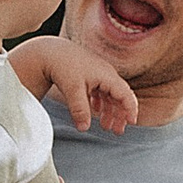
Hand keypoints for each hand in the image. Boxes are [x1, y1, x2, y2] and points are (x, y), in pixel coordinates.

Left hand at [8, 35, 136, 132]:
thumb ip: (80, 110)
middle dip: (121, 114)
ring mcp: (99, 74)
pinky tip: (95, 110)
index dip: (130, 109)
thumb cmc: (64, 66)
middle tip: (117, 131)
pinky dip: (101, 103)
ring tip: (105, 126)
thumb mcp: (73, 90)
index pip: (126, 94)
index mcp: (107, 76)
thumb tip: (84, 128)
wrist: (52, 51)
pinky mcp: (91, 75)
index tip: (131, 123)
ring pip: (111, 95)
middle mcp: (107, 74)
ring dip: (110, 111)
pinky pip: (101, 91)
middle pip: (120, 96)